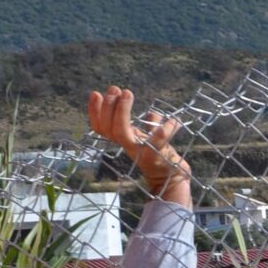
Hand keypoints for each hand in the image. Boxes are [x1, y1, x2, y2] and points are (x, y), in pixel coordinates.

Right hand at [87, 85, 190, 203]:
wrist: (172, 178)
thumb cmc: (159, 157)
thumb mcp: (151, 139)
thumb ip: (149, 127)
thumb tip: (152, 113)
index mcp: (125, 139)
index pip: (101, 127)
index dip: (94, 111)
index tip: (96, 93)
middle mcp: (129, 146)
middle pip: (109, 129)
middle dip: (109, 107)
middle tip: (116, 89)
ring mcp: (140, 152)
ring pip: (122, 134)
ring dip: (121, 112)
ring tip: (127, 93)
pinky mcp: (156, 157)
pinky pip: (157, 143)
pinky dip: (164, 131)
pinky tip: (173, 120)